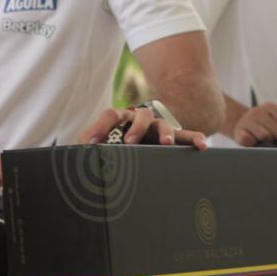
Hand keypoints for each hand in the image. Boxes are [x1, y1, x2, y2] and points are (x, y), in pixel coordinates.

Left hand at [78, 106, 207, 147]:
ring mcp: (157, 126)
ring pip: (163, 123)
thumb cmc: (113, 145)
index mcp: (119, 119)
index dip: (100, 127)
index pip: (109, 115)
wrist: (135, 143)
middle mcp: (139, 119)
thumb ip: (87, 149)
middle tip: (130, 142)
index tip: (93, 143)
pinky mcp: (173, 138)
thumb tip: (73, 159)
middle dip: (136, 128)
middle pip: (140, 115)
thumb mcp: (100, 145)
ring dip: (165, 132)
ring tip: (167, 143)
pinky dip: (194, 138)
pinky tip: (203, 145)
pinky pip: (186, 136)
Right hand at [233, 102, 276, 146]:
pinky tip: (253, 140)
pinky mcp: (238, 132)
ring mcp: (246, 121)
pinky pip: (249, 140)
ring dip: (266, 141)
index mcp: (271, 106)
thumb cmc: (268, 121)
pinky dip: (252, 143)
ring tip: (262, 138)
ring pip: (265, 137)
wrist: (243, 122)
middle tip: (271, 134)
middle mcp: (257, 111)